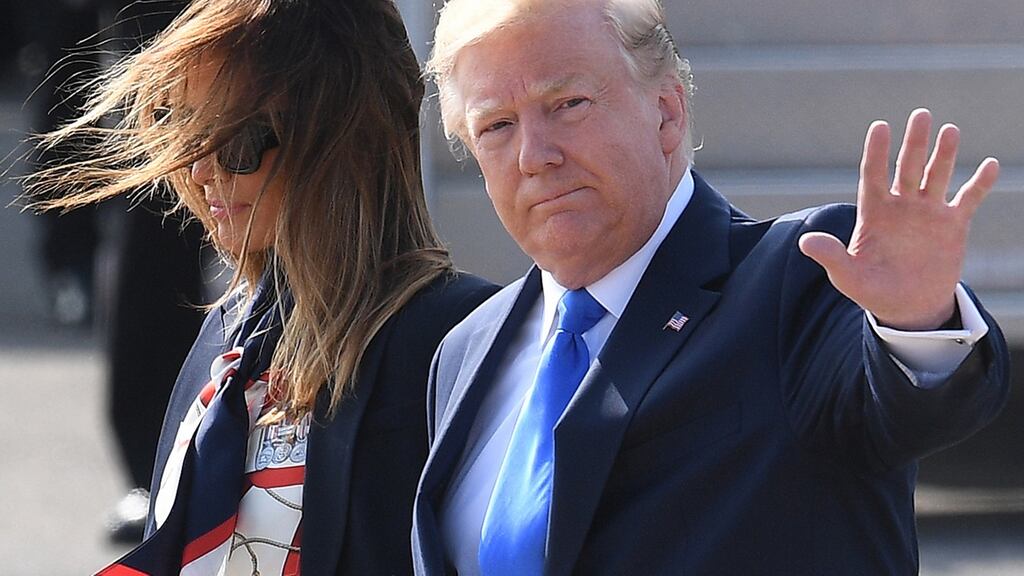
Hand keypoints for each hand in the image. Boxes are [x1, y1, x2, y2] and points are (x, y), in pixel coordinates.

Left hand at [798, 108, 998, 330]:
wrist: (907, 307)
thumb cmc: (872, 289)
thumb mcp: (847, 276)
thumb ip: (830, 256)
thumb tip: (804, 242)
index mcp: (874, 211)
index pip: (873, 174)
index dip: (876, 151)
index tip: (880, 126)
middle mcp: (901, 205)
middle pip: (907, 166)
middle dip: (914, 142)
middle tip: (920, 114)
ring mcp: (928, 212)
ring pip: (936, 175)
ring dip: (944, 154)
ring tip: (949, 130)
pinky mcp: (953, 224)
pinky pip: (968, 198)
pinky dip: (979, 183)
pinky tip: (990, 165)